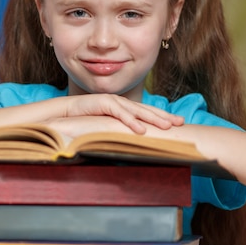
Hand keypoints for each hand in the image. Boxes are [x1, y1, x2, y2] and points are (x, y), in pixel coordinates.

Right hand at [62, 94, 183, 133]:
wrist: (65, 111)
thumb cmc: (86, 119)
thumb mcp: (107, 126)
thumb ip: (119, 130)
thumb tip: (134, 143)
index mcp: (124, 107)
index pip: (147, 111)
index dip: (163, 116)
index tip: (179, 123)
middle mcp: (122, 103)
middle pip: (147, 110)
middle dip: (164, 116)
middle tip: (180, 122)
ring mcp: (113, 101)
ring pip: (137, 111)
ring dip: (152, 119)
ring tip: (166, 127)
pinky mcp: (103, 103)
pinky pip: (120, 114)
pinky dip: (131, 121)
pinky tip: (141, 130)